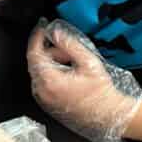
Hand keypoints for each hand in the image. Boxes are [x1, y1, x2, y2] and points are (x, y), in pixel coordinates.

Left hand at [28, 19, 141, 141]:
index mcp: (49, 81)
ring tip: (73, 64)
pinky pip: (43, 83)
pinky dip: (52, 74)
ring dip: (53, 63)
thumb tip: (56, 33)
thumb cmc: (101, 93)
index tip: (42, 26)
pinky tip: (69, 74)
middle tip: (69, 49)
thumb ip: (70, 44)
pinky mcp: (47, 104)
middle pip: (37, 62)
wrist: (107, 115)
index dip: (37, 37)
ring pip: (40, 72)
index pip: (34, 53)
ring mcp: (43, 100)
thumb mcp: (88, 62)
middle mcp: (42, 92)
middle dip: (50, 51)